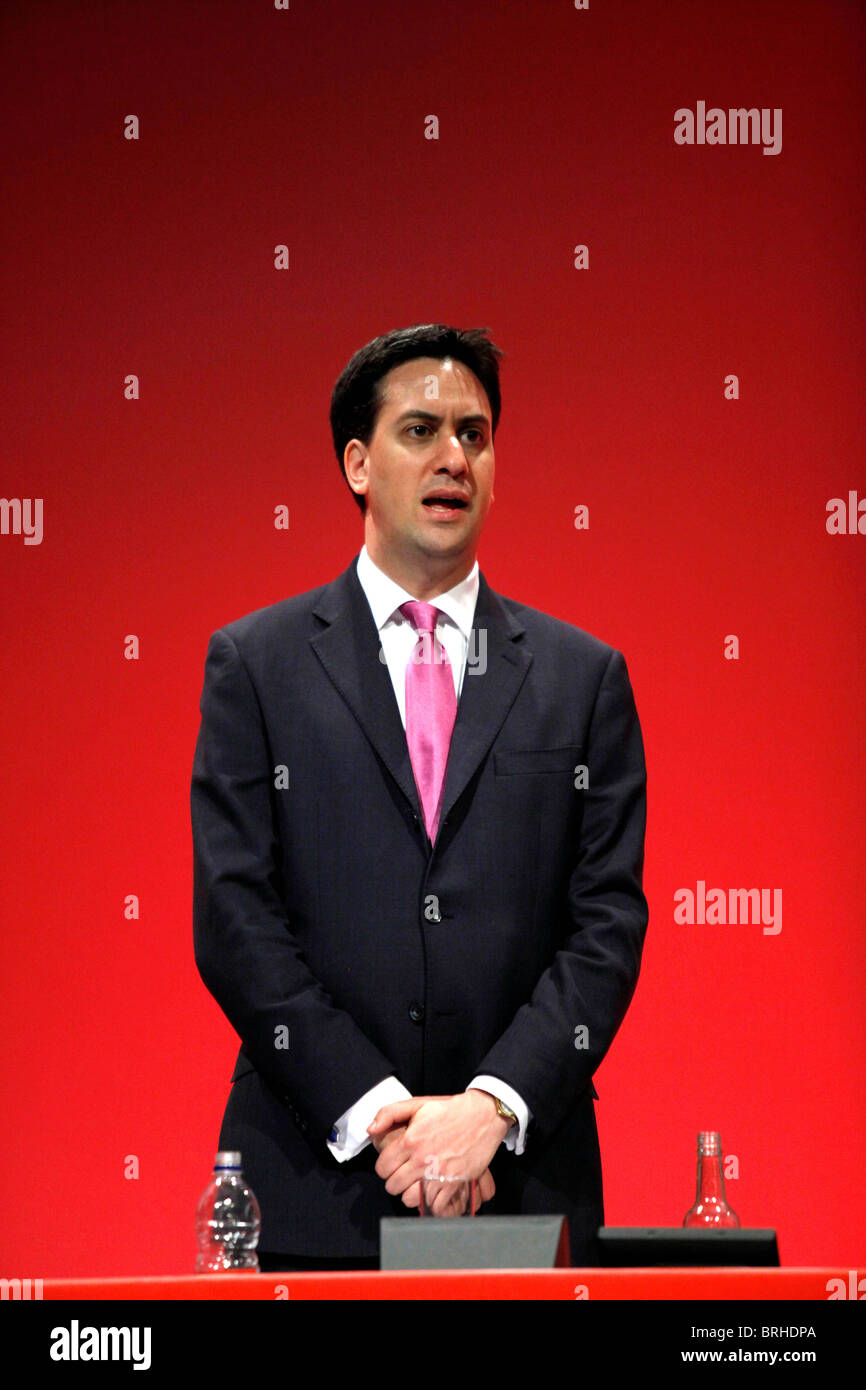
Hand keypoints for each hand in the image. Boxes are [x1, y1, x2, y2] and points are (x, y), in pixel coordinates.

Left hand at [368, 1091, 507, 1208]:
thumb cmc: (450, 1109)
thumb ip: (389, 1113)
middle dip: (395, 1181)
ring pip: (410, 1199)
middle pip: (393, 1186)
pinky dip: (432, 1203)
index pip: (382, 1168)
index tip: (392, 1164)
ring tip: (417, 1184)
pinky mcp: (455, 1183)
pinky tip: (433, 1192)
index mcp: (410, 1141)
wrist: (482, 1115)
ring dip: (411, 1194)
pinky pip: (435, 1205)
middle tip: (404, 1174)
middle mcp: (422, 1159)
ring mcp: (439, 1174)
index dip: (384, 1167)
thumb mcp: (417, 1103)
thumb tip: (370, 1130)